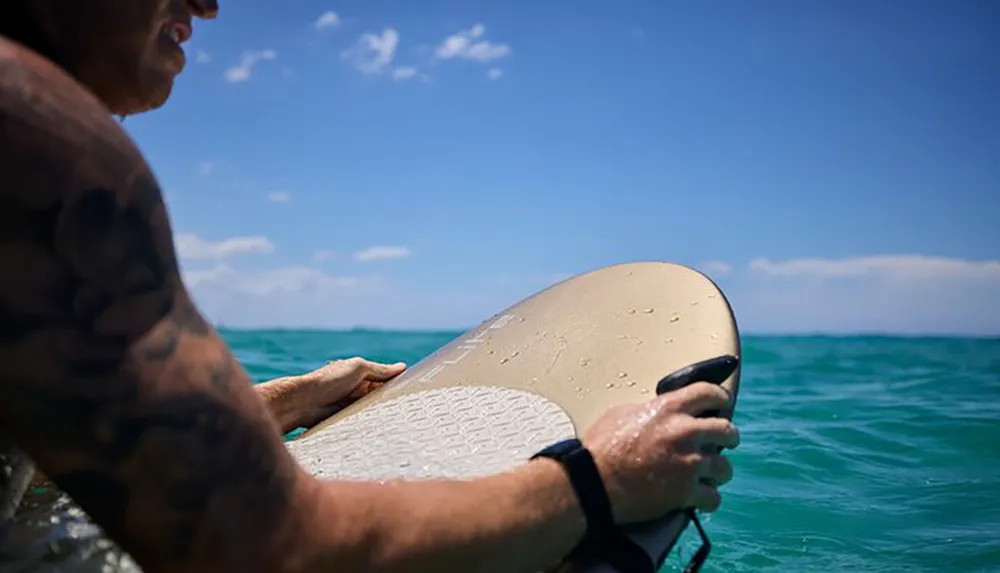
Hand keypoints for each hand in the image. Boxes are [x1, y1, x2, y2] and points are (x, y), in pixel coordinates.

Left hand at [259, 357, 406, 431]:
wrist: (304, 403)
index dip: (399, 383)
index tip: (417, 388)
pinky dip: (373, 424)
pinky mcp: (348, 421)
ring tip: (404, 419)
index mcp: (361, 375)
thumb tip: (402, 367)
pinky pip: (365, 422)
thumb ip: (380, 370)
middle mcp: (358, 390)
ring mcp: (353, 406)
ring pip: (375, 410)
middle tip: (415, 406)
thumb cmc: (329, 380)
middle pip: (382, 395)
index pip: (385, 378)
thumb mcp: (358, 368)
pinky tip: (386, 428)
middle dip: (394, 400)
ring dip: (384, 413)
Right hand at [582, 382, 739, 523]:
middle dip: (727, 436)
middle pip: (727, 430)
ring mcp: (688, 464)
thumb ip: (649, 409)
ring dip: (717, 471)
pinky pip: (713, 497)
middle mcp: (684, 432)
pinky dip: (707, 498)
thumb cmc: (600, 447)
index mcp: (669, 408)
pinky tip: (700, 498)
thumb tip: (658, 410)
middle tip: (723, 442)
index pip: (709, 393)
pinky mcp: (685, 492)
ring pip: (724, 467)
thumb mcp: (622, 414)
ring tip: (709, 475)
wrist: (592, 482)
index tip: (723, 403)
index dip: (720, 397)